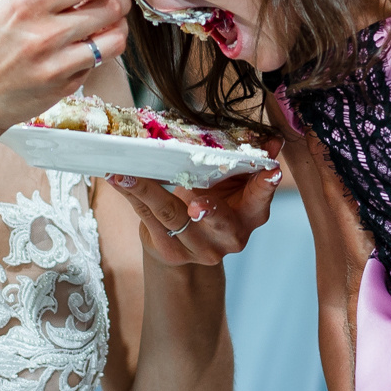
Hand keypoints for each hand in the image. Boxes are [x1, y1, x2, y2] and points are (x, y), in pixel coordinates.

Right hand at [0, 0, 129, 131]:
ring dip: (118, 27)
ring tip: (107, 24)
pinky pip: (99, 62)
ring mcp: (57, 63)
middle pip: (111, 6)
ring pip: (115, 38)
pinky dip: (99, 52)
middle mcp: (44, 32)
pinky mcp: (65, 86)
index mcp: (27, 3)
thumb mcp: (10, 5)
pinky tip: (83, 48)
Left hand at [108, 150, 280, 264]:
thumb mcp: (233, 182)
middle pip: (218, 220)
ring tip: (126, 173)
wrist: (189, 246)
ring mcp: (198, 248)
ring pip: (172, 215)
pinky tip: (117, 178)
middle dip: (208, 209)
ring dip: (147, 191)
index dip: (266, 186)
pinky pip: (148, 217)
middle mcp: (229, 236)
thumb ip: (246, 161)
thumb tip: (272, 138)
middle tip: (195, 202)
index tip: (270, 170)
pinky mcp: (170, 251)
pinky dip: (131, 194)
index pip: (261, 199)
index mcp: (252, 215)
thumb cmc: (215, 199)